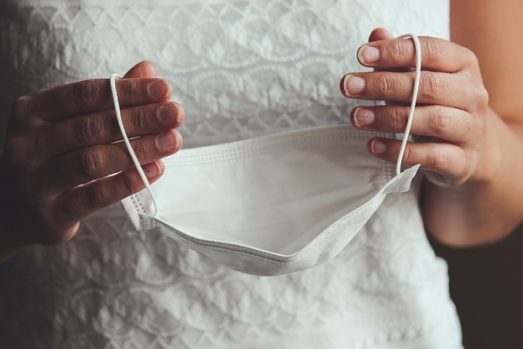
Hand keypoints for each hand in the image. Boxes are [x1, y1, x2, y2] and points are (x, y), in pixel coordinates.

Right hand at [0, 61, 183, 251]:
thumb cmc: (51, 159)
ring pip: (93, 160)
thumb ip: (108, 98)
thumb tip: (147, 69)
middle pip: (93, 126)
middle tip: (176, 115)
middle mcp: (27, 143)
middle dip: (140, 118)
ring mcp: (35, 180)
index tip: (165, 89)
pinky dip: (127, 182)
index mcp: (33, 112)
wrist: (10, 210)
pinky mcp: (49, 214)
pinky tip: (155, 170)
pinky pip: (94, 196)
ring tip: (172, 141)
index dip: (128, 91)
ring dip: (139, 149)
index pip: (87, 94)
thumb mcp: (70, 122)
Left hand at [340, 28, 490, 186]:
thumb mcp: (419, 78)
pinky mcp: (463, 161)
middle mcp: (473, 94)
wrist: (467, 148)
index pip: (430, 51)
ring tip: (357, 117)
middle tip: (349, 87)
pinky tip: (374, 145)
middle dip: (383, 85)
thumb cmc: (436, 105)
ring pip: (433, 120)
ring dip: (389, 118)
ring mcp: (471, 129)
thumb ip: (398, 59)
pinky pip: (431, 156)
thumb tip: (376, 35)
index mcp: (463, 65)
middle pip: (427, 86)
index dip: (394, 52)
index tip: (361, 56)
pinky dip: (399, 151)